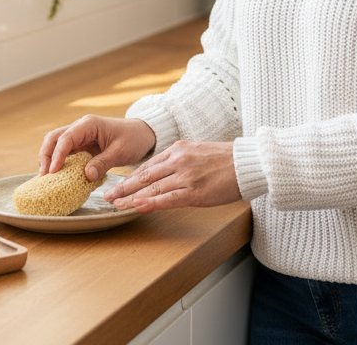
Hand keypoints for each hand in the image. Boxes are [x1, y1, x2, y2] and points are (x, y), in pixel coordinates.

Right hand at [39, 115, 155, 181]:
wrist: (142, 134)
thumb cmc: (133, 139)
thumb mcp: (120, 152)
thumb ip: (103, 163)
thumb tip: (86, 175)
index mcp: (89, 124)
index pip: (66, 138)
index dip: (57, 155)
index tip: (53, 171)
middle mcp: (80, 127)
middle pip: (54, 138)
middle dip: (46, 156)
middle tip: (44, 176)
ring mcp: (79, 136)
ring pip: (56, 144)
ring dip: (49, 159)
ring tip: (46, 178)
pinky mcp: (81, 145)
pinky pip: (65, 152)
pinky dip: (58, 162)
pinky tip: (57, 176)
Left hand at [104, 141, 240, 212]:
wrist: (248, 163)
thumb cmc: (227, 160)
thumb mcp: (198, 153)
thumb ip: (180, 161)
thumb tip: (165, 173)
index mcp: (178, 150)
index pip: (148, 165)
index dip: (130, 177)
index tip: (117, 186)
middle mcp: (178, 160)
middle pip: (144, 175)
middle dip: (124, 187)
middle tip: (107, 197)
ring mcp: (186, 176)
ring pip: (152, 187)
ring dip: (131, 197)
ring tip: (116, 205)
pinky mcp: (195, 191)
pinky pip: (168, 198)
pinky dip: (151, 202)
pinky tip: (138, 206)